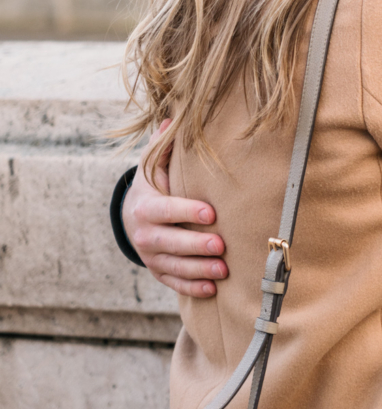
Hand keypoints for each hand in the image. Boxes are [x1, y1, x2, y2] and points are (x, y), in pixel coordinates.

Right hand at [123, 122, 228, 297]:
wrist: (132, 216)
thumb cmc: (154, 186)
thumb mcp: (152, 165)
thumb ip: (163, 147)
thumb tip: (173, 120)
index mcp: (146, 206)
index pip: (166, 210)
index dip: (187, 212)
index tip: (211, 212)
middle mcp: (145, 234)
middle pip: (170, 243)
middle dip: (195, 245)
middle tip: (221, 246)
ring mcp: (150, 256)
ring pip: (174, 267)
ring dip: (199, 270)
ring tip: (223, 270)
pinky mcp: (157, 271)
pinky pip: (173, 282)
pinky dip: (191, 287)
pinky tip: (212, 288)